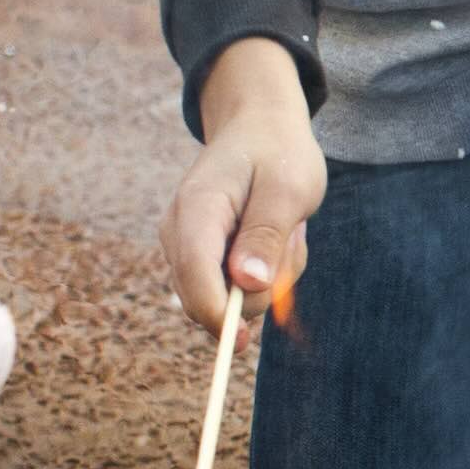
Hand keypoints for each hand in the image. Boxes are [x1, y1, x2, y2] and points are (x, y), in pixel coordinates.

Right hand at [161, 37, 323, 334]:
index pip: (194, 277)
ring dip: (272, 275)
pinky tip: (276, 235)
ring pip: (230, 296)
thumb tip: (247, 285)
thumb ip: (266, 234)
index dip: (215, 316)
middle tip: (291, 235)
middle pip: (208, 298)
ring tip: (285, 227)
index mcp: (195, 210)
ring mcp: (187, 246)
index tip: (244, 342)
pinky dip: (266, 272)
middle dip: (262, 286)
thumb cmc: (278, 153)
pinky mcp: (202, 258)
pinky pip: (237, 288)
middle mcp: (179, 232)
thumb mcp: (287, 187)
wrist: (260, 127)